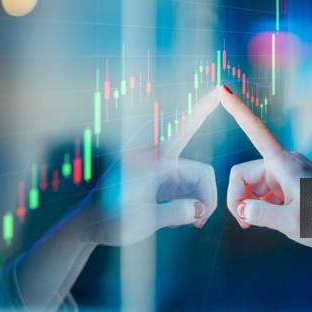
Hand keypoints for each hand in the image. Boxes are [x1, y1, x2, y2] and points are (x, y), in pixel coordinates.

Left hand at [70, 88, 219, 245]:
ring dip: (198, 204)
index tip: (222, 88)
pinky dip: (190, 205)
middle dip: (207, 197)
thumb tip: (200, 209)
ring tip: (185, 223)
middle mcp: (161, 160)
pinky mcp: (163, 180)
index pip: (186, 129)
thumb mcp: (142, 223)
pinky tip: (178, 219)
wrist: (90, 224)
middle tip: (199, 222)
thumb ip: (175, 213)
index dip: (204, 109)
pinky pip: (189, 189)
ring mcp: (163, 170)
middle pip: (203, 174)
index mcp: (154, 161)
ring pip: (198, 183)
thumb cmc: (110, 220)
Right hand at [220, 85, 311, 248]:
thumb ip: (265, 216)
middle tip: (245, 223)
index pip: (255, 131)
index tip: (222, 89)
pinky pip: (264, 189)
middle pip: (244, 173)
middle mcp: (284, 162)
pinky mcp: (290, 181)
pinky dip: (260, 203)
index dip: (237, 111)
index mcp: (284, 164)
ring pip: (252, 183)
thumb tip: (243, 210)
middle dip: (238, 197)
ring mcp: (287, 171)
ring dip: (250, 203)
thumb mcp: (295, 224)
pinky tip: (270, 217)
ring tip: (258, 224)